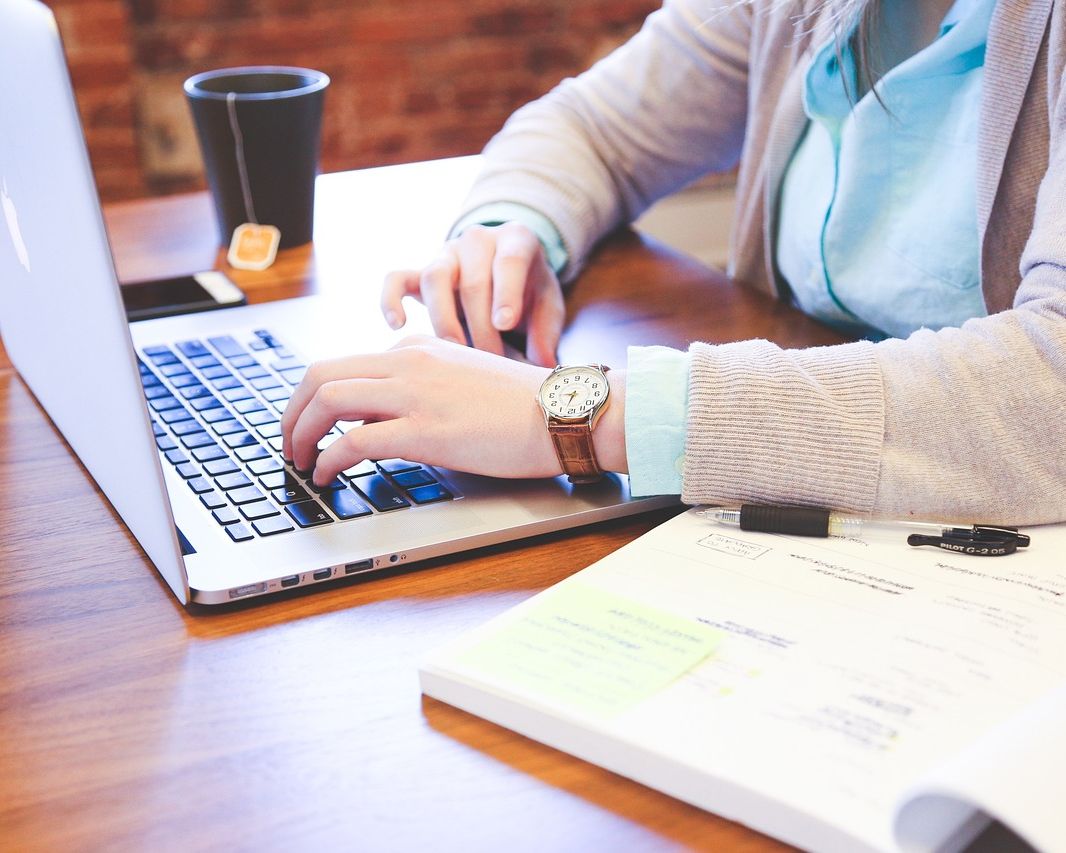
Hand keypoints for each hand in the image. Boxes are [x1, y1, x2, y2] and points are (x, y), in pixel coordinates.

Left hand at [281, 336, 561, 485]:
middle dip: (292, 412)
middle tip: (288, 443)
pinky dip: (328, 460)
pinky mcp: (425, 430)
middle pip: (321, 374)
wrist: (563, 412)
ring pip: (328, 400)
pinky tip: (327, 476)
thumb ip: (420, 388)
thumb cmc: (523, 405)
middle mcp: (408, 362)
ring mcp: (415, 394)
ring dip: (300, 433)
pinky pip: (354, 441)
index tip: (309, 424)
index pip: (345, 365)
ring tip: (299, 462)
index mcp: (417, 349)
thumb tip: (379, 420)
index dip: (314, 399)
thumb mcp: (462, 380)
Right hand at [381, 222, 564, 366]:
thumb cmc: (530, 291)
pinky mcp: (420, 272)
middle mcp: (478, 240)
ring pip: (434, 278)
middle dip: (481, 326)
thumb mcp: (548, 305)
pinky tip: (397, 325)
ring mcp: (446, 255)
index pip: (509, 261)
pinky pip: (397, 279)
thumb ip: (546, 332)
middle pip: (472, 280)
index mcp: (516, 240)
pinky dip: (391, 299)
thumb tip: (542, 365)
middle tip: (490, 361)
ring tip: (455, 352)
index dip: (506, 293)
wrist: (506, 270)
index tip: (504, 324)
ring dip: (444, 319)